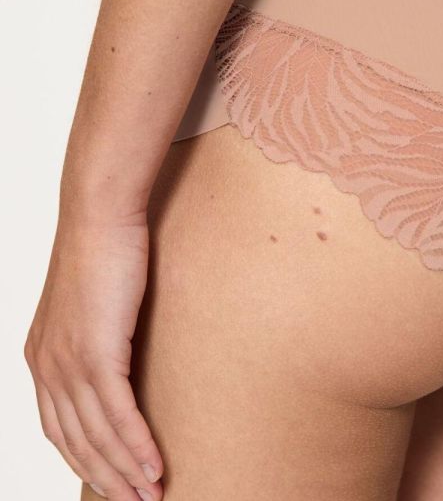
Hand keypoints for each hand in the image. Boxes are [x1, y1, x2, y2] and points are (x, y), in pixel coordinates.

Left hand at [24, 214, 163, 500]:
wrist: (100, 216)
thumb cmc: (103, 251)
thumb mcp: (91, 303)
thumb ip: (96, 336)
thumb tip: (119, 357)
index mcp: (42, 358)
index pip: (59, 429)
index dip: (86, 463)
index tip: (113, 483)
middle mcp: (47, 367)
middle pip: (75, 443)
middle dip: (107, 480)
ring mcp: (68, 361)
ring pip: (96, 436)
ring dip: (126, 473)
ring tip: (154, 496)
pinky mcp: (96, 351)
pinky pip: (117, 414)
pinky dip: (136, 446)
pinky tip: (154, 467)